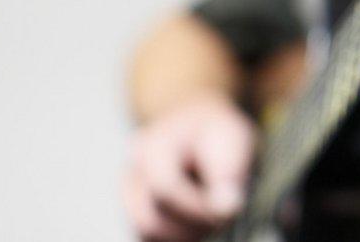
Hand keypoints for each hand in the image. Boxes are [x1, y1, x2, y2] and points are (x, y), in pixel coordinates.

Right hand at [124, 92, 256, 241]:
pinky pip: (151, 238)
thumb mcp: (230, 138)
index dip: (198, 207)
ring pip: (149, 234)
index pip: (165, 188)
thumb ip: (228, 172)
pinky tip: (199, 221)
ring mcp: (129, 197)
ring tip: (212, 215)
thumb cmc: (213, 133)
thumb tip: (227, 208)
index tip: (229, 210)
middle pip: (150, 220)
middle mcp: (132, 174)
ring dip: (186, 234)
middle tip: (223, 215)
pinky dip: (179, 236)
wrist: (196, 128)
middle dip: (192, 225)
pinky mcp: (136, 214)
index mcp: (152, 147)